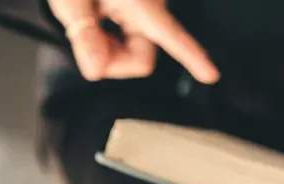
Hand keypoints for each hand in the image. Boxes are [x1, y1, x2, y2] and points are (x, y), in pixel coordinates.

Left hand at [46, 0, 218, 82]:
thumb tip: (96, 72)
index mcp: (141, 4)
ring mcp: (147, 10)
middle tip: (83, 38)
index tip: (211, 76)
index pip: (172, 37)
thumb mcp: (72, 2)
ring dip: (110, 50)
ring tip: (89, 21)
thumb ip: (84, 36)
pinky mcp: (140, 12)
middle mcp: (152, 8)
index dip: (192, 57)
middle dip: (114, 61)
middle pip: (142, 59)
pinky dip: (111, 41)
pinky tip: (97, 20)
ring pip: (135, 52)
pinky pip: (130, 40)